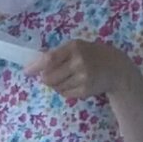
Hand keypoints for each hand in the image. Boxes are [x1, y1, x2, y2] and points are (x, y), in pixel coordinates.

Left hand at [24, 35, 138, 104]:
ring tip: (69, 77)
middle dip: (46, 78)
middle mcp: (78, 62)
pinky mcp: (85, 90)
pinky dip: (66, 90)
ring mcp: (82, 77)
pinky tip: (75, 83)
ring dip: (57, 85)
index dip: (36, 67)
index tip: (27, 72)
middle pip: (49, 77)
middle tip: (51, 76)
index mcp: (74, 47)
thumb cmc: (92, 55)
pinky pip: (65, 94)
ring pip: (56, 87)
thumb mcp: (77, 47)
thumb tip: (35, 64)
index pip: (50, 59)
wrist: (115, 68)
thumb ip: (59, 54)